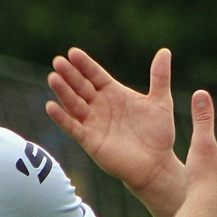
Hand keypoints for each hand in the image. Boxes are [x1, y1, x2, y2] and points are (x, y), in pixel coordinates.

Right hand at [46, 47, 179, 196]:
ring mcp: (93, 123)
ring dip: (63, 92)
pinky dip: (62, 118)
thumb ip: (160, 77)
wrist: (157, 164)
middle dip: (70, 75)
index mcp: (114, 93)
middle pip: (81, 86)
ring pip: (74, 104)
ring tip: (53, 78)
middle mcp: (100, 106)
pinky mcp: (89, 141)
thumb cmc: (159, 134)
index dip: (84, 64)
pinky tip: (51, 107)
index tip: (73, 52)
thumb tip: (164, 51)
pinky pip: (73, 127)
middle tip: (58, 61)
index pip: (95, 75)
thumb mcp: (160, 102)